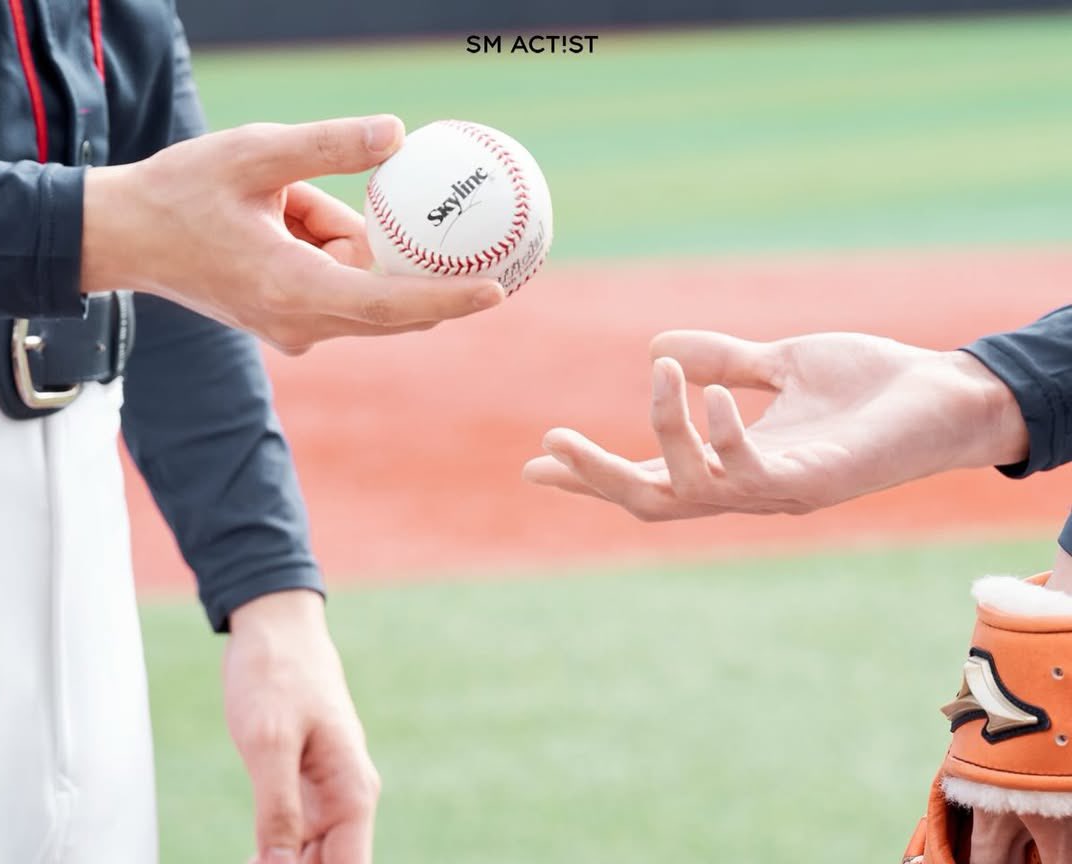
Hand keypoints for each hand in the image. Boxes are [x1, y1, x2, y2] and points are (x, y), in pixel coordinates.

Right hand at [81, 115, 504, 353]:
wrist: (124, 238)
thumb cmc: (180, 193)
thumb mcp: (254, 154)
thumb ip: (327, 147)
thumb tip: (398, 133)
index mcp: (292, 289)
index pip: (389, 305)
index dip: (447, 301)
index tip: (495, 293)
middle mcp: (300, 322)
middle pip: (389, 308)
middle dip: (428, 280)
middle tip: (477, 247)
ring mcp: (294, 327)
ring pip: (361, 288)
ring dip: (353, 243)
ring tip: (297, 205)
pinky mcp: (288, 320)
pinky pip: (337, 284)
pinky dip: (336, 249)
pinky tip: (293, 213)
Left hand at [224, 590, 378, 863]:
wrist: (275, 628)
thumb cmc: (277, 674)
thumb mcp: (269, 742)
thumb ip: (278, 812)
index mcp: (352, 791)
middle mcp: (347, 799)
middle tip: (250, 861)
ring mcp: (326, 795)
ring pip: (312, 860)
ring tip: (246, 861)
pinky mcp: (303, 788)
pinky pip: (295, 841)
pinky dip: (274, 859)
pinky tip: (250, 861)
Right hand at [524, 330, 1027, 520]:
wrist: (947, 396)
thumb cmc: (867, 386)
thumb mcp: (779, 362)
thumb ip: (723, 359)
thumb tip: (656, 346)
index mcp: (728, 461)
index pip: (645, 472)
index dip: (589, 473)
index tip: (535, 465)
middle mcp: (742, 487)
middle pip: (648, 500)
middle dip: (595, 479)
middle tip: (551, 445)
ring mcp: (774, 491)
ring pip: (688, 490)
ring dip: (662, 435)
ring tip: (663, 376)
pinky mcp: (812, 483)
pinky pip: (749, 472)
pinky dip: (722, 434)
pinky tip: (717, 395)